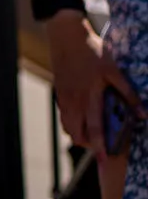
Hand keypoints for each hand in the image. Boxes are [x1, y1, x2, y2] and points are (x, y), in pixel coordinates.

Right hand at [49, 13, 139, 152]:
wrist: (65, 36)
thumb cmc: (91, 51)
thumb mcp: (114, 70)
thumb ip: (128, 93)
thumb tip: (143, 114)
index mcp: (88, 97)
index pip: (94, 130)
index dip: (100, 148)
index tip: (105, 162)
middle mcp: (73, 101)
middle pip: (76, 133)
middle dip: (88, 145)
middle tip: (102, 147)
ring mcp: (64, 97)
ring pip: (67, 126)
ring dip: (79, 134)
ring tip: (92, 135)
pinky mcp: (59, 92)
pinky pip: (64, 115)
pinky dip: (73, 122)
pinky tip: (83, 118)